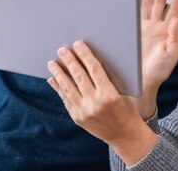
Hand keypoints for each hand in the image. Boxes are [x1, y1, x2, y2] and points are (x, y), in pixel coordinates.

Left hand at [47, 41, 157, 164]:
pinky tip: (53, 79)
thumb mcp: (121, 91)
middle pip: (79, 77)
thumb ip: (106, 78)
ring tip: (52, 63)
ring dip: (59, 74)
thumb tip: (89, 60)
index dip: (85, 55)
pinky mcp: (77, 118)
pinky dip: (58, 88)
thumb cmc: (125, 108)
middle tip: (62, 50)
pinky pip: (65, 99)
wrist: (124, 134)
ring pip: (68, 88)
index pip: (94, 69)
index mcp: (109, 94)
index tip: (78, 44)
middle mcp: (95, 103)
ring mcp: (84, 112)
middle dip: (69, 61)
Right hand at [136, 0, 177, 117]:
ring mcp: (144, 27)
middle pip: (160, 3)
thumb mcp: (171, 55)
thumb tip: (177, 20)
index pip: (174, 10)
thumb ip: (175, 37)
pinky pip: (135, 12)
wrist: (140, 81)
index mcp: (169, 32)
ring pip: (147, 5)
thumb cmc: (158, 71)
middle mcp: (157, 27)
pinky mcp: (133, 29)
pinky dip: (136, 1)